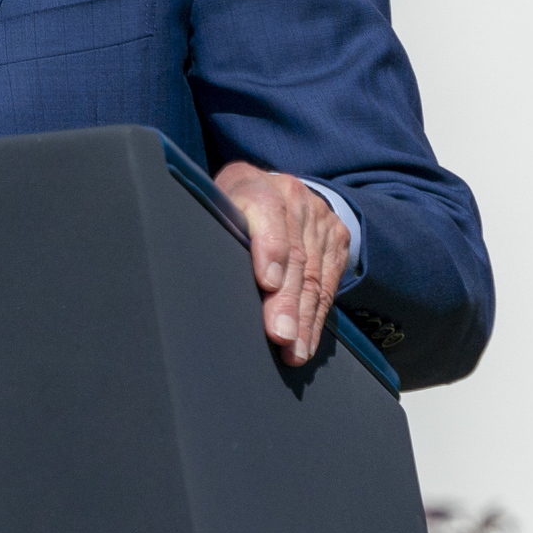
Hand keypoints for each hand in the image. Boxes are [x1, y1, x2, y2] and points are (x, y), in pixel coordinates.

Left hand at [214, 162, 348, 366]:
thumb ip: (210, 229)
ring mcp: (319, 217)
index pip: (264, 210)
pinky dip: (317, 317)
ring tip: (294, 350)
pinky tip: (308, 341)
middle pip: (293, 254)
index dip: (268, 247)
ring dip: (304, 318)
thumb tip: (195, 272)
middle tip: (280, 334)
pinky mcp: (337, 237)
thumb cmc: (232, 209)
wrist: (277, 189)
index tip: (267, 282)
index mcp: (252, 183)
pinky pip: (329, 283)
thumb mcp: (215, 208)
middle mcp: (292, 195)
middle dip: (287, 300)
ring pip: (314, 274)